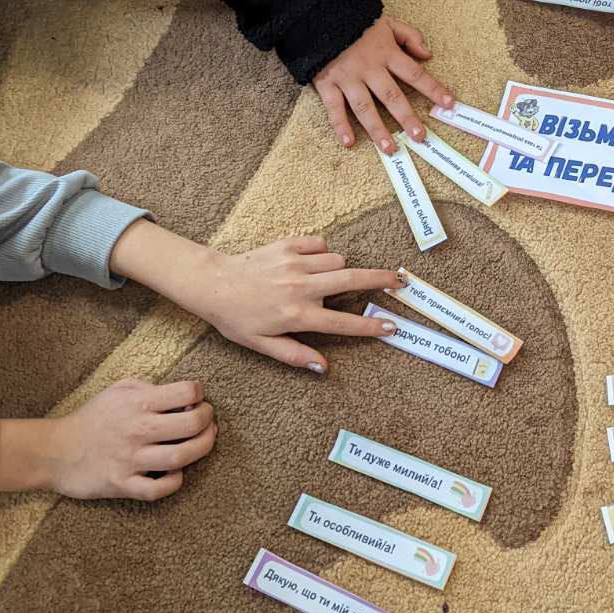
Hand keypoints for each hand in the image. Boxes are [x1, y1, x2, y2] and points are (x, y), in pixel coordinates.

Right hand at [49, 379, 214, 500]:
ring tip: (203, 441)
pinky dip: (175, 482)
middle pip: (192, 425)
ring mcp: (131, 460)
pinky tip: (177, 472)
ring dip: (201, 448)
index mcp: (137, 402)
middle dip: (208, 419)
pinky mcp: (122, 484)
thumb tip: (180, 393)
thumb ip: (148, 387)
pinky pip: (158, 489)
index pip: (186, 392)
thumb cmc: (92, 417)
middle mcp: (137, 430)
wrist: (55, 451)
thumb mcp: (118, 390)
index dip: (198, 392)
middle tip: (207, 419)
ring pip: (181, 457)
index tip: (197, 397)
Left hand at [180, 236, 401, 371]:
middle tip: (400, 281)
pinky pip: (320, 244)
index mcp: (298, 315)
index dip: (370, 327)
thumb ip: (296, 355)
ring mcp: (296, 263)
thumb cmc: (237, 318)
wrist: (213, 284)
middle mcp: (301, 287)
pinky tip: (311, 263)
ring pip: (337, 261)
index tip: (391, 326)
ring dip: (340, 270)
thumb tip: (324, 368)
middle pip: (353, 279)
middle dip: (381, 280)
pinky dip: (321, 252)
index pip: (343, 323)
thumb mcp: (263, 345)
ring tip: (326, 280)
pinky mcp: (288, 245)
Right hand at [313, 15, 452, 151]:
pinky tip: (349, 142)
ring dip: (377, 130)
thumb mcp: (387, 22)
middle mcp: (369, 68)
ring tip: (390, 148)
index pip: (415, 74)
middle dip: (407, 118)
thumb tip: (428, 54)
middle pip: (392, 96)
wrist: (318, 16)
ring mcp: (348, 78)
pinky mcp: (327, 83)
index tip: (449, 103)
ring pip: (365, 108)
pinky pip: (334, 108)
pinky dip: (340, 125)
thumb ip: (409, 36)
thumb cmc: (356, 22)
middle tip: (420, 137)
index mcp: (386, 53)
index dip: (433, 89)